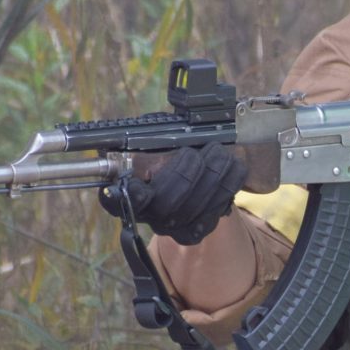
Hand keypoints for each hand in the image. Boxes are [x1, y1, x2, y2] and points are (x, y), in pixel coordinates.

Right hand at [120, 145, 246, 245]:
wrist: (195, 175)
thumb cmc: (169, 152)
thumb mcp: (159, 138)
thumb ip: (156, 133)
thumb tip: (167, 116)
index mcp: (128, 187)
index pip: (115, 200)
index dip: (124, 197)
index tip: (140, 188)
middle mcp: (146, 212)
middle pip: (164, 204)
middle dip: (186, 175)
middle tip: (199, 153)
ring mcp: (169, 226)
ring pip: (191, 212)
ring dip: (213, 179)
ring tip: (223, 154)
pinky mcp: (192, 233)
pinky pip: (210, 217)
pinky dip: (226, 191)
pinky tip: (234, 171)